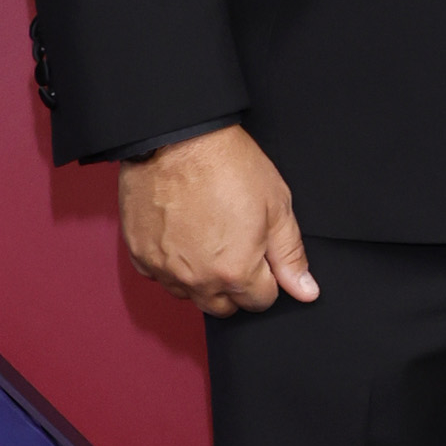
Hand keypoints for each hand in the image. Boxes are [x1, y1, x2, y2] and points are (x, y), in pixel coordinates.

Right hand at [119, 125, 318, 317]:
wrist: (176, 138)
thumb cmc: (228, 166)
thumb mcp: (276, 207)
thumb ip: (291, 256)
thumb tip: (306, 291)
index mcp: (235, 273)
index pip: (261, 301)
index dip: (267, 278)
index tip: (261, 254)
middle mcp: (197, 280)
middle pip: (224, 307)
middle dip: (236, 286)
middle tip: (236, 248)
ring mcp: (164, 269)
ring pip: (190, 294)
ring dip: (202, 279)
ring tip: (208, 239)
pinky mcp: (140, 255)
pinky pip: (160, 276)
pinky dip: (172, 264)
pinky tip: (182, 236)